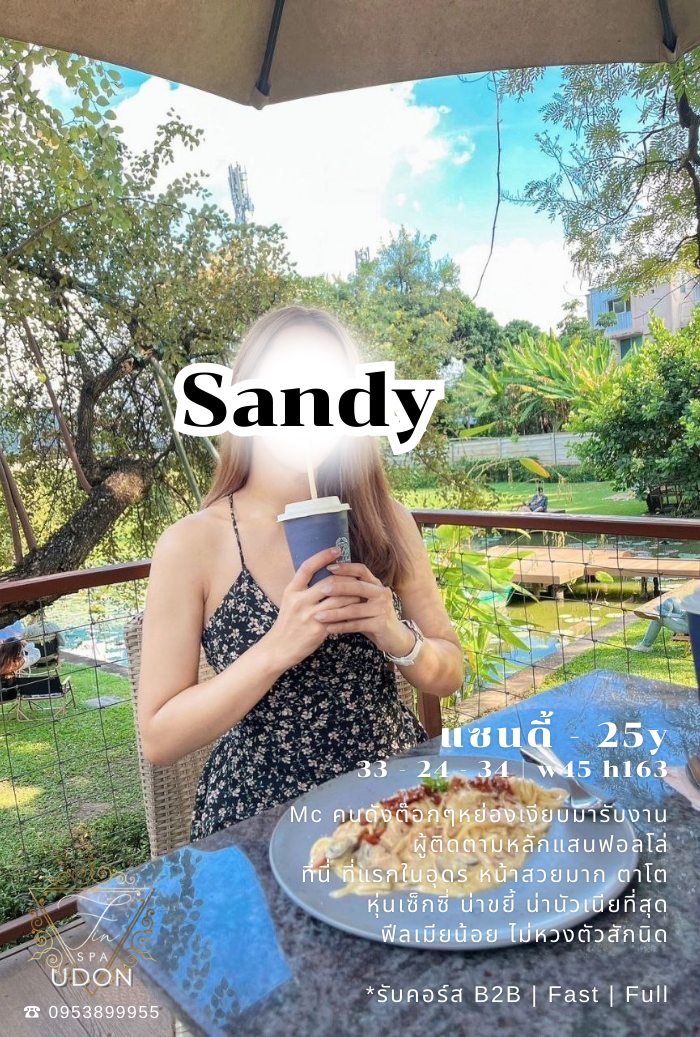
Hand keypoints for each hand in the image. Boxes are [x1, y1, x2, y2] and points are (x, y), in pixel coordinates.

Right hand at [267, 547, 362, 668]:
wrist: (279, 648)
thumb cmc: (288, 622)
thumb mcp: (290, 601)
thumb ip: (304, 588)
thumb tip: (322, 572)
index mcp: (291, 590)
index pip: (307, 567)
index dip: (323, 556)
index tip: (337, 549)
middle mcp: (299, 600)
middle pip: (328, 582)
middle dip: (346, 578)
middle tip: (358, 574)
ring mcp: (309, 615)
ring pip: (338, 599)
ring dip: (353, 594)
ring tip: (362, 591)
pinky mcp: (318, 629)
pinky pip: (339, 616)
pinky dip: (350, 611)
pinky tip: (357, 608)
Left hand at [311, 562, 415, 656]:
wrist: (394, 636)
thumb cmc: (373, 617)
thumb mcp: (364, 601)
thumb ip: (351, 592)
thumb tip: (325, 582)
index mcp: (376, 584)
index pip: (362, 570)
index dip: (346, 567)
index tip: (329, 567)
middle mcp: (382, 593)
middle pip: (358, 587)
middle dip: (338, 587)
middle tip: (321, 590)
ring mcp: (383, 609)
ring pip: (355, 609)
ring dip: (335, 613)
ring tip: (318, 616)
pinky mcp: (381, 624)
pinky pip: (357, 625)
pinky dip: (341, 627)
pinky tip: (329, 628)